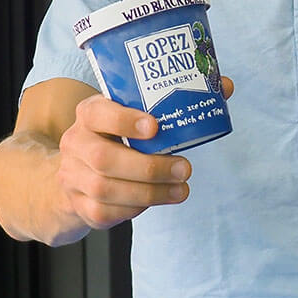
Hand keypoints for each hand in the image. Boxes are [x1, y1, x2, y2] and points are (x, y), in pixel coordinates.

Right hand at [56, 77, 233, 229]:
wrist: (77, 172)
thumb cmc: (118, 137)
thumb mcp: (134, 116)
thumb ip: (175, 102)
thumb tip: (223, 86)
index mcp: (89, 114)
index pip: (98, 113)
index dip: (124, 120)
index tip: (156, 127)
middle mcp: (75, 143)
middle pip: (104, 158)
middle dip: (149, 167)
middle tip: (185, 168)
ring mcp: (73, 176)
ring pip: (106, 189)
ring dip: (149, 192)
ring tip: (181, 189)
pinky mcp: (80, 205)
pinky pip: (106, 211)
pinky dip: (136, 208)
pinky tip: (159, 199)